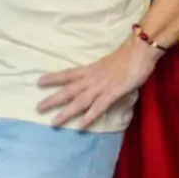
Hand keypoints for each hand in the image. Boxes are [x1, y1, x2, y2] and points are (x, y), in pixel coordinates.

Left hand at [36, 37, 161, 128]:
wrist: (140, 51)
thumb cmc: (128, 56)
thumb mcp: (109, 65)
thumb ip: (102, 74)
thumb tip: (99, 83)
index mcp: (91, 69)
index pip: (68, 74)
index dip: (53, 78)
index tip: (39, 82)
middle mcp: (92, 78)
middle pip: (68, 90)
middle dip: (53, 99)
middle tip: (38, 108)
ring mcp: (101, 86)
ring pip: (80, 101)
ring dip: (66, 113)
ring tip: (54, 123)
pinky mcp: (112, 93)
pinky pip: (99, 107)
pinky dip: (89, 117)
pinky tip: (81, 126)